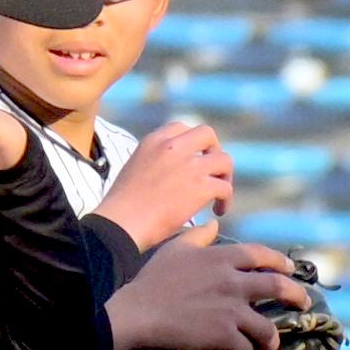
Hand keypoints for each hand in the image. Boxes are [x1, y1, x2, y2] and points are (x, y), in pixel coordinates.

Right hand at [97, 120, 233, 250]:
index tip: (195, 158)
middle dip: (215, 150)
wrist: (123, 222)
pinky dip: (226, 201)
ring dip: (225, 177)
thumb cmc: (125, 204)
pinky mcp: (201, 186)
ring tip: (218, 195)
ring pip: (224, 160)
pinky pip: (226, 188)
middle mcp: (173, 147)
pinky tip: (218, 211)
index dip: (194, 143)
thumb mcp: (137, 166)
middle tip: (213, 171)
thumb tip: (175, 168)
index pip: (182, 127)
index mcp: (154, 140)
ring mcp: (189, 165)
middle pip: (207, 134)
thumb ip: (156, 159)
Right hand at [106, 239, 303, 349]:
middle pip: (278, 287)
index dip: (281, 262)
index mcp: (221, 258)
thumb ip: (198, 235)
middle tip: (303, 303)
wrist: (137, 312)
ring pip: (268, 326)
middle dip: (297, 296)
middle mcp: (232, 282)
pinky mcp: (224, 335)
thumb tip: (214, 224)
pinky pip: (246, 346)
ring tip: (271, 341)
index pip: (261, 255)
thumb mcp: (175, 248)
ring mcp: (231, 310)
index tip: (291, 270)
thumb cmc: (153, 279)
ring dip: (272, 336)